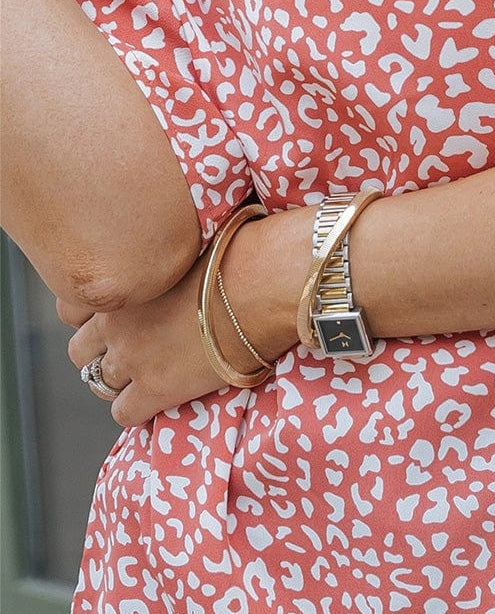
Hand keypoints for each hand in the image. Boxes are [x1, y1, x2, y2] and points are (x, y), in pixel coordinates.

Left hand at [64, 255, 228, 426]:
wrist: (262, 286)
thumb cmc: (238, 253)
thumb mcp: (186, 244)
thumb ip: (160, 261)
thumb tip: (170, 263)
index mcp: (121, 282)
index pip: (70, 309)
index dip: (91, 318)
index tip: (114, 318)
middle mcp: (116, 321)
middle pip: (80, 351)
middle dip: (102, 352)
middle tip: (133, 350)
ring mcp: (132, 357)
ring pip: (99, 383)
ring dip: (119, 381)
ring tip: (148, 374)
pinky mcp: (155, 389)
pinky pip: (124, 413)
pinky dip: (137, 408)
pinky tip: (161, 396)